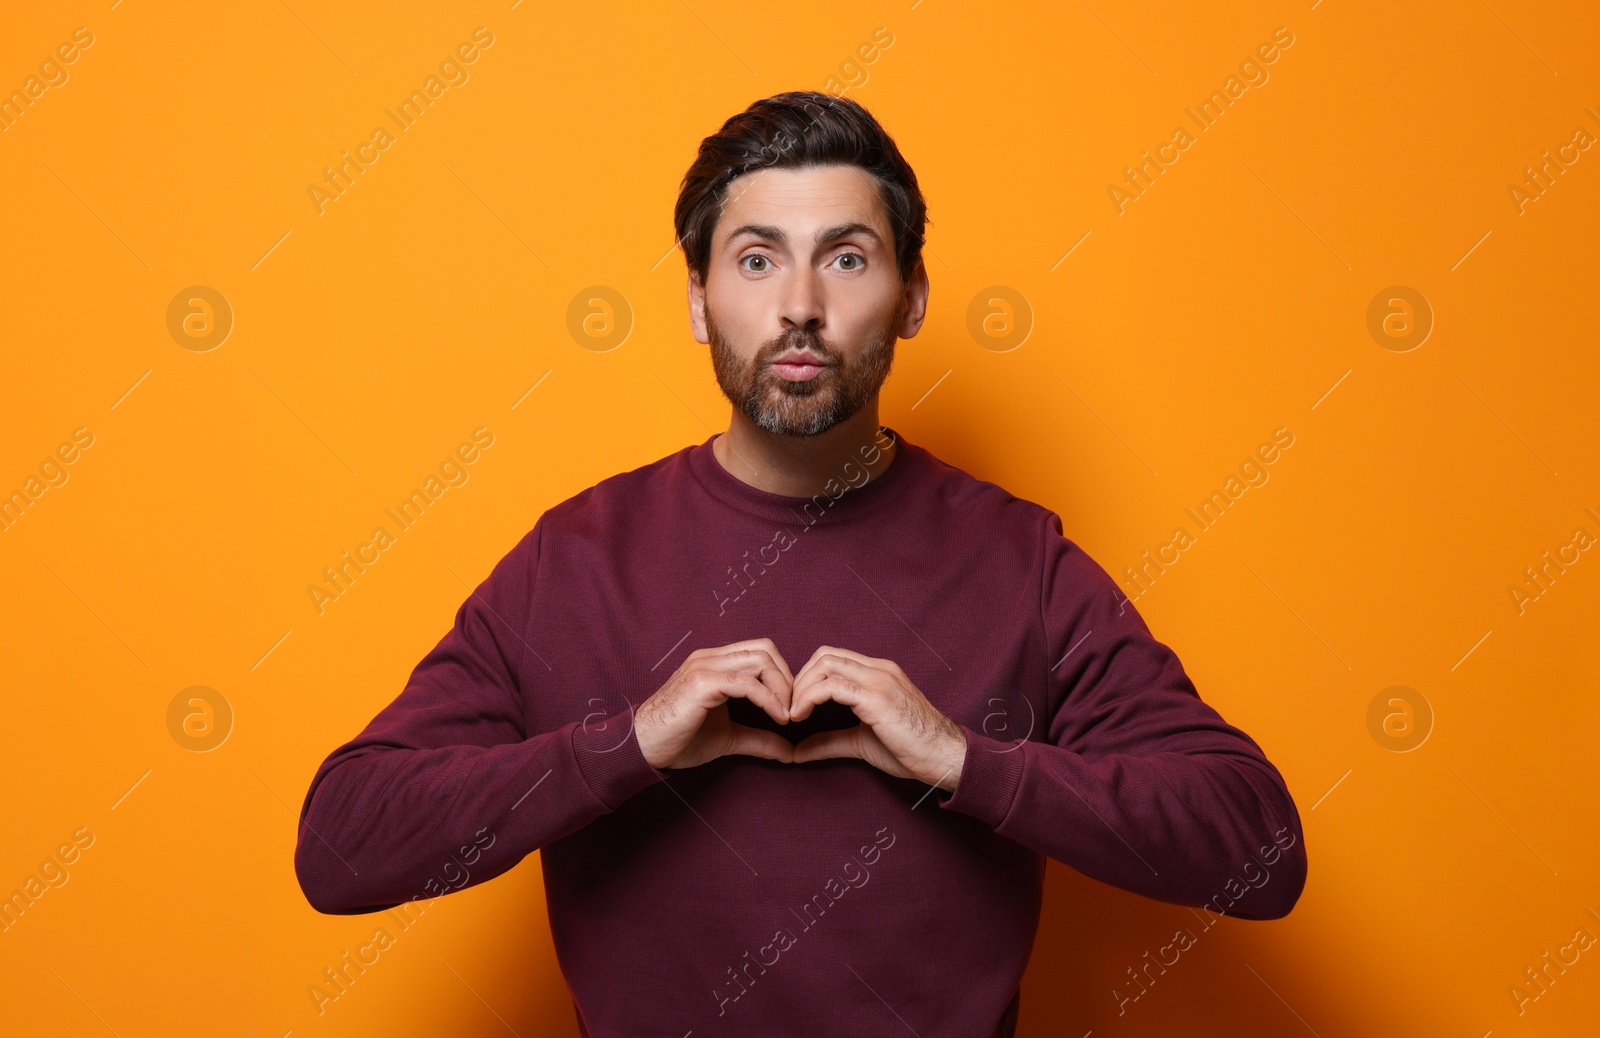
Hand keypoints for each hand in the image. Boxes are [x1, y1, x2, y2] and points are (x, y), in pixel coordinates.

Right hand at [634, 638, 795, 770]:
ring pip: (759, 659)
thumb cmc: (679, 739)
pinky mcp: (701, 683)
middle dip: (787, 679)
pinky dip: (768, 699)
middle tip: (792, 710)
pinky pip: (746, 683)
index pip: (761, 651)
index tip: (790, 707)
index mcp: (715, 662)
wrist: (643, 747)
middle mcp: (710, 657)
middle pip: (765, 649)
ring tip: (785, 715)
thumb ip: (758, 739)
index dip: (783, 675)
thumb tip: (790, 752)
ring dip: (781, 687)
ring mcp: (704, 666)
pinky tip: (777, 718)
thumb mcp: (728, 737)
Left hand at [787, 646, 966, 790]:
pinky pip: (832, 686)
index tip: (795, 704)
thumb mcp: (861, 742)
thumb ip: (830, 741)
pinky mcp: (876, 697)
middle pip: (824, 655)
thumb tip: (797, 752)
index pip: (833, 658)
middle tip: (789, 708)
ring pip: (826, 664)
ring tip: (792, 713)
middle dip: (799, 679)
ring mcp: (879, 680)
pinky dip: (809, 697)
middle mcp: (879, 669)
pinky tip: (800, 716)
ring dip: (801, 687)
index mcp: (879, 673)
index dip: (808, 677)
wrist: (945, 757)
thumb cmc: (911, 750)